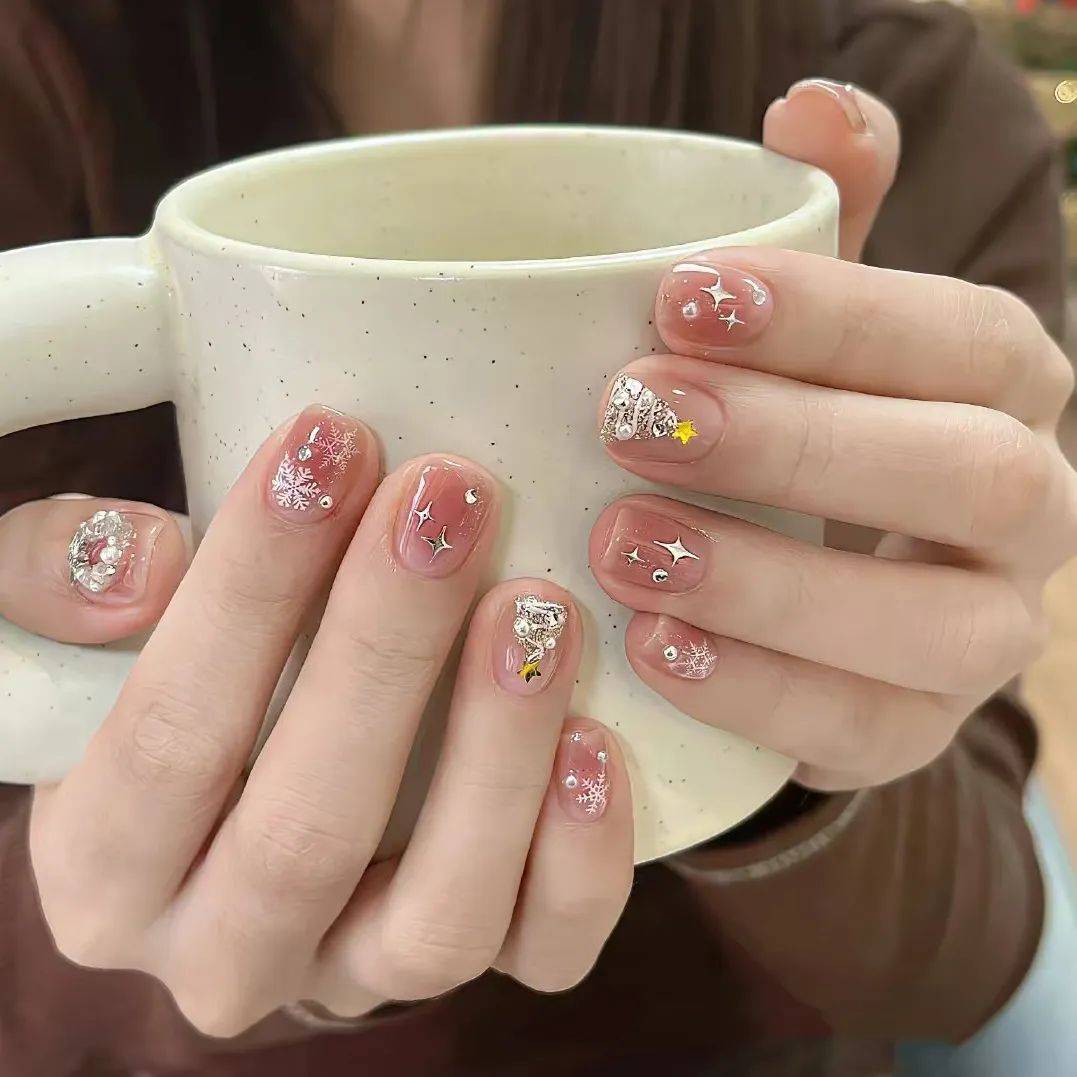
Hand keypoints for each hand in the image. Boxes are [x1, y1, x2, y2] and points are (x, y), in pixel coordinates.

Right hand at [23, 409, 630, 1035]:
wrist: (254, 776)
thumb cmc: (179, 677)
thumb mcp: (83, 623)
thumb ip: (56, 578)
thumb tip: (141, 559)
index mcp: (107, 868)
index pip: (170, 740)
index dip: (247, 589)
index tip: (326, 448)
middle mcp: (226, 950)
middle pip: (305, 831)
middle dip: (382, 649)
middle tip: (444, 500)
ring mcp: (358, 971)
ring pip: (436, 918)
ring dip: (493, 756)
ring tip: (534, 607)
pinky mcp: (475, 964)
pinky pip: (542, 952)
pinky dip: (579, 859)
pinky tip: (595, 741)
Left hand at [590, 82, 1075, 789]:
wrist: (815, 585)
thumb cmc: (798, 427)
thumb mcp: (807, 324)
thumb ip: (822, 220)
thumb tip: (809, 102)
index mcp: (1004, 392)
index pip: (959, 338)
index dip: (831, 314)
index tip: (676, 295)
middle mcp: (1027, 513)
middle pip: (970, 476)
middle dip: (798, 444)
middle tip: (633, 418)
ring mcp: (985, 638)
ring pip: (933, 627)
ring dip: (768, 583)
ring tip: (620, 545)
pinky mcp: (920, 731)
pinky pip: (870, 735)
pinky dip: (759, 696)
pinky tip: (653, 650)